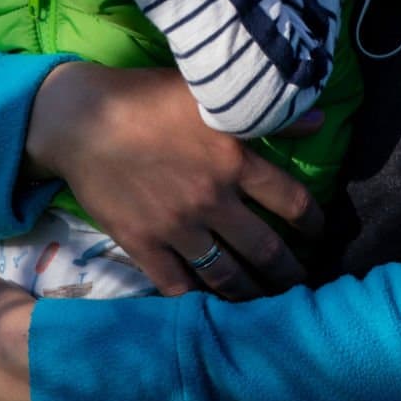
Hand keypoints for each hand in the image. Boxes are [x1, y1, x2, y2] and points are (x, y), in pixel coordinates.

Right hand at [25, 63, 325, 298]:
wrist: (81, 119)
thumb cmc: (146, 97)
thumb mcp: (208, 94)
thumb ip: (266, 112)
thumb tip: (320, 121)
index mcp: (234, 160)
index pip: (293, 202)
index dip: (314, 222)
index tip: (319, 233)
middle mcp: (212, 200)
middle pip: (266, 250)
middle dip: (290, 272)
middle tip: (301, 283)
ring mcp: (177, 228)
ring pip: (228, 276)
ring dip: (252, 293)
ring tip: (266, 304)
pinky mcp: (143, 245)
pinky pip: (178, 286)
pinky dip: (198, 298)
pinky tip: (211, 305)